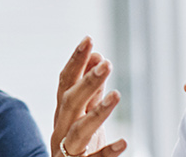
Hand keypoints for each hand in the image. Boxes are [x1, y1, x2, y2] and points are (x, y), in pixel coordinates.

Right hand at [50, 37, 125, 156]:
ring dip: (98, 112)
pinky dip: (108, 151)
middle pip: (70, 102)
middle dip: (86, 82)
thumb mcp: (83, 115)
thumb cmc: (77, 145)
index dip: (76, 61)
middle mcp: (61, 129)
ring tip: (117, 95)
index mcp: (63, 113)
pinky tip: (124, 142)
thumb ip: (91, 91)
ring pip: (79, 130)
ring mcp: (68, 149)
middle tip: (106, 63)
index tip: (88, 40)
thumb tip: (98, 58)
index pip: (65, 82)